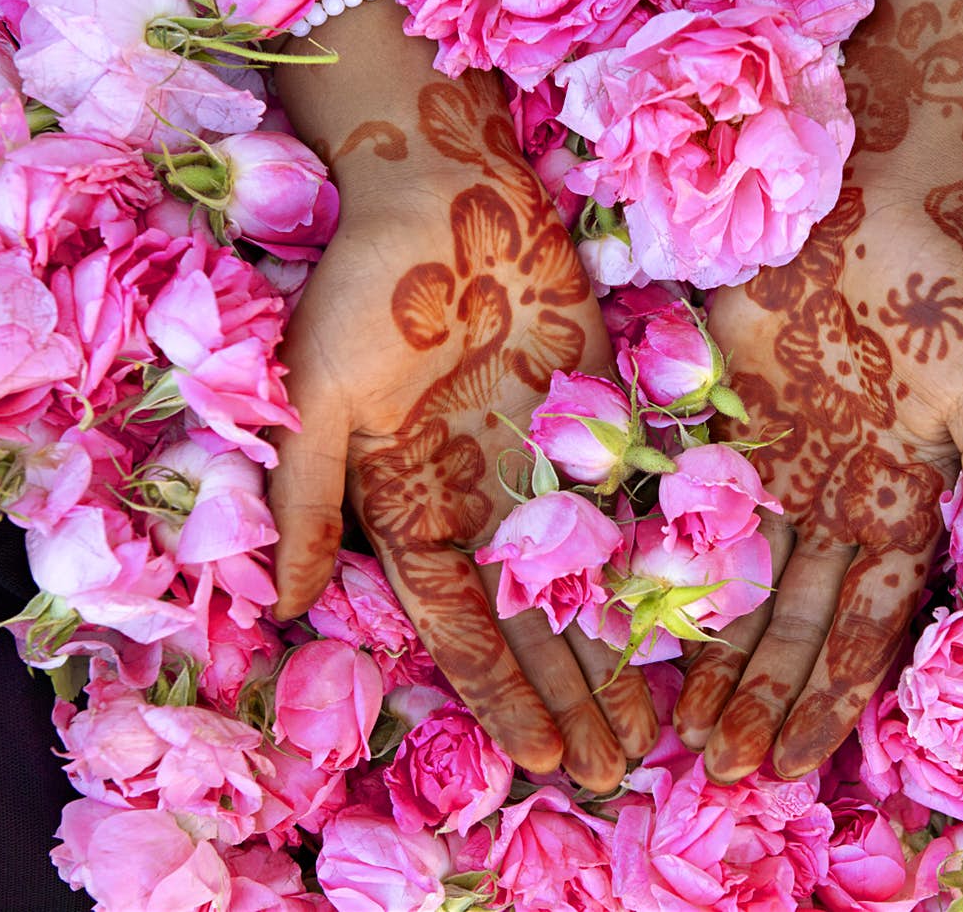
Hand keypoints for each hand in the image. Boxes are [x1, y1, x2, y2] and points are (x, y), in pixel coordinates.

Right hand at [267, 73, 656, 790]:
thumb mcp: (318, 395)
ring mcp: (537, 469)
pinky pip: (625, 514)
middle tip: (607, 772)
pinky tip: (680, 630)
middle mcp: (477, 502)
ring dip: (609, 659)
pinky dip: (648, 573)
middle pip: (528, 624)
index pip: (459, 623)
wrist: (446, 190)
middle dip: (564, 698)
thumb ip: (307, 499)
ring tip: (647, 731)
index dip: (495, 693)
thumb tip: (282, 606)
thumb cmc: (368, 286)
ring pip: (581, 585)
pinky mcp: (590, 427)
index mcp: (408, 505)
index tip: (536, 756)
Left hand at [672, 165, 962, 783]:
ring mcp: (772, 463)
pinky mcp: (717, 420)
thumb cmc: (945, 295)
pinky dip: (662, 564)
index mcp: (898, 504)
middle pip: (792, 619)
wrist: (872, 194)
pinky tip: (634, 624)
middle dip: (762, 696)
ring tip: (680, 729)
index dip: (830, 696)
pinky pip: (685, 507)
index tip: (792, 765)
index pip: (863, 623)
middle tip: (722, 772)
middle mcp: (831, 499)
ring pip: (738, 578)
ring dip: (714, 654)